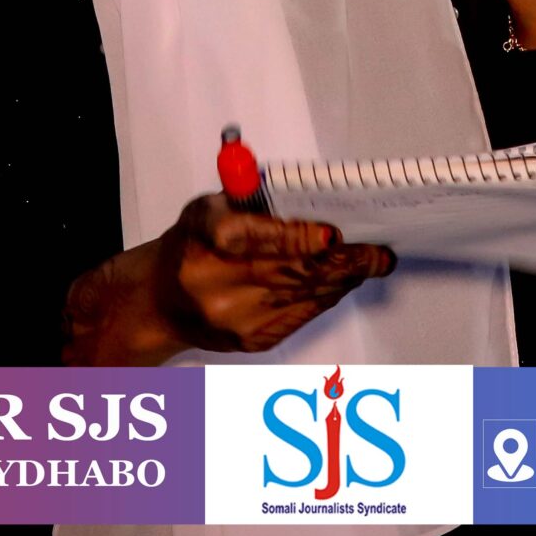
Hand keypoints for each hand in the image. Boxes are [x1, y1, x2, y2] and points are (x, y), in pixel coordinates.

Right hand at [61, 194, 395, 367]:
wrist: (160, 302)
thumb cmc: (190, 247)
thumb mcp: (208, 209)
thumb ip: (250, 198)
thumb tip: (306, 195)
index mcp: (201, 244)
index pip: (253, 240)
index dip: (297, 239)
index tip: (331, 234)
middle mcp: (216, 287)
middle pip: (289, 272)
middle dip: (341, 261)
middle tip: (376, 251)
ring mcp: (235, 319)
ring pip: (303, 296)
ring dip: (343, 279)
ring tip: (372, 262)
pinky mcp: (251, 340)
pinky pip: (302, 314)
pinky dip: (327, 295)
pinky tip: (344, 281)